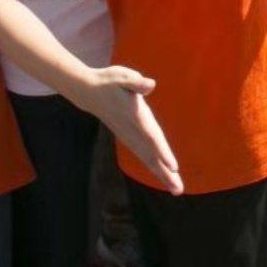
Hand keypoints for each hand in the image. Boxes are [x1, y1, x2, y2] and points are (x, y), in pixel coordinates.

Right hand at [78, 66, 183, 194]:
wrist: (88, 92)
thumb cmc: (109, 82)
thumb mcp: (123, 77)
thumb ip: (137, 83)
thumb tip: (150, 85)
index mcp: (135, 116)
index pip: (151, 136)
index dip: (162, 151)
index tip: (174, 167)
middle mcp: (132, 130)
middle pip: (151, 154)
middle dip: (165, 172)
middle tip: (178, 189)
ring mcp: (129, 136)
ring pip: (147, 158)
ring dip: (162, 174)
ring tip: (176, 188)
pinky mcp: (128, 137)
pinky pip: (143, 155)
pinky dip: (154, 166)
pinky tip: (164, 175)